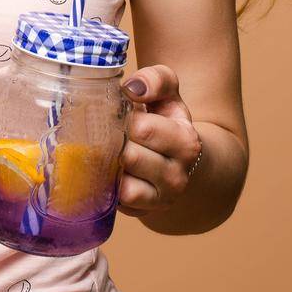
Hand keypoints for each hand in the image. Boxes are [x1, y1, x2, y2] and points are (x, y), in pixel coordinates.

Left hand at [116, 64, 202, 216]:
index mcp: (186, 143)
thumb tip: (131, 88)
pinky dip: (106, 185)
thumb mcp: (169, 95)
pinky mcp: (141, 211)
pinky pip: (116, 202)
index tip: (123, 113)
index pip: (142, 129)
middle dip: (114, 141)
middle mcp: (177, 176)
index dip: (124, 117)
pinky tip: (106, 169)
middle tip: (109, 131)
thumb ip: (156, 80)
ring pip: (124, 185)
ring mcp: (160, 199)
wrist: (184, 163)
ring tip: (107, 150)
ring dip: (109, 166)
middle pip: (130, 156)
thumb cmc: (168, 122)